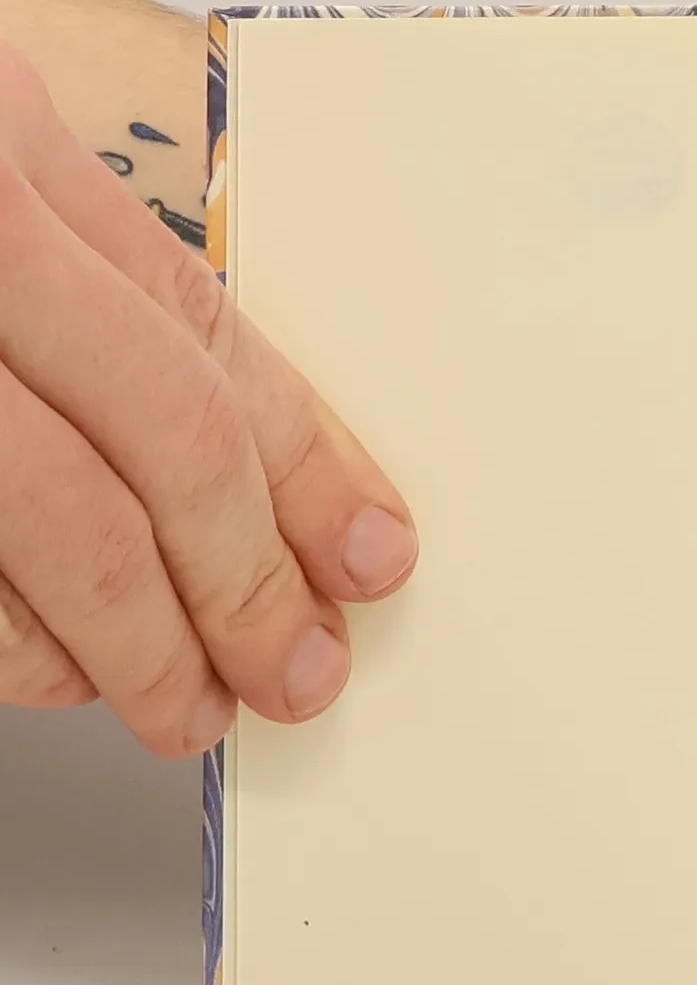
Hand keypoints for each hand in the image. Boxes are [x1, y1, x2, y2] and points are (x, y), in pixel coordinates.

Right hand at [0, 37, 415, 754]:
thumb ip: (88, 278)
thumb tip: (259, 455)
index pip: (206, 334)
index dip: (310, 465)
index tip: (371, 557)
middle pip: (158, 439)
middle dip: (244, 580)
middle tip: (293, 671)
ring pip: (50, 528)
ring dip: (134, 642)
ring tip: (187, 706)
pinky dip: (7, 644)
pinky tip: (50, 673)